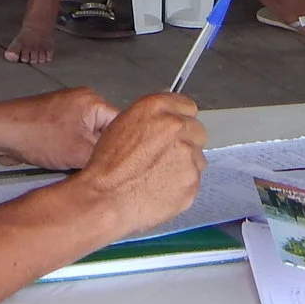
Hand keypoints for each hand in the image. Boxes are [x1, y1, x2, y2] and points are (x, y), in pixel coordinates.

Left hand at [0, 87, 119, 170]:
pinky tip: (69, 167)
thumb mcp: (79, 152)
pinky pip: (73, 141)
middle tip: (102, 174)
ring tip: (83, 171)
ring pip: (87, 140)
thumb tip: (121, 168)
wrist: (1, 133)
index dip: (122, 149)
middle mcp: (82, 102)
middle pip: (104, 134)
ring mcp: (66, 113)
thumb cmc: (38, 136)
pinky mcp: (54, 124)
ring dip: (85, 156)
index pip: (121, 126)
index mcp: (93, 101)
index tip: (122, 169)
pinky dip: (73, 154)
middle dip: (101, 154)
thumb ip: (104, 158)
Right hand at [75, 93, 205, 238]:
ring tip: (159, 175)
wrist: (107, 197)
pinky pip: (194, 180)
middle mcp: (176, 127)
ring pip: (197, 157)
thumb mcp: (122, 124)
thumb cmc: (108, 165)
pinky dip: (182, 185)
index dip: (180, 120)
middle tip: (166, 156)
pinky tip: (162, 188)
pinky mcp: (192, 181)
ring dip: (184, 164)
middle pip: (197, 131)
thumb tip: (166, 117)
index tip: (176, 130)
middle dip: (186, 142)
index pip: (187, 106)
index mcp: (156, 108)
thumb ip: (151, 116)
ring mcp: (187, 155)